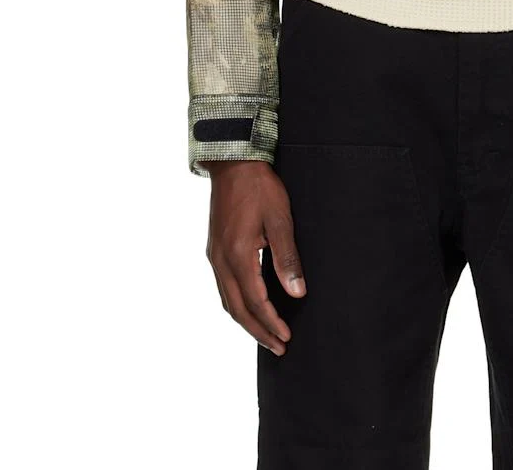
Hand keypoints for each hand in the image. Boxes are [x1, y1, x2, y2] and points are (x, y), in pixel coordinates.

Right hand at [202, 159, 306, 354]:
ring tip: (265, 334)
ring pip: (227, 301)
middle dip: (258, 331)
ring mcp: (214, 256)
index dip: (271, 323)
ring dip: (246, 321)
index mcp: (238, 255)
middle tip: (278, 347)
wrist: (233, 164)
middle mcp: (221, 261)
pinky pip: (223, 287)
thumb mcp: (280, 219)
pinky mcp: (214, 249)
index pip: (256, 302)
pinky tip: (249, 306)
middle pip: (237, 309)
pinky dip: (236, 304)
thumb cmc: (260, 187)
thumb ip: (287, 258)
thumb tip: (298, 292)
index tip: (286, 338)